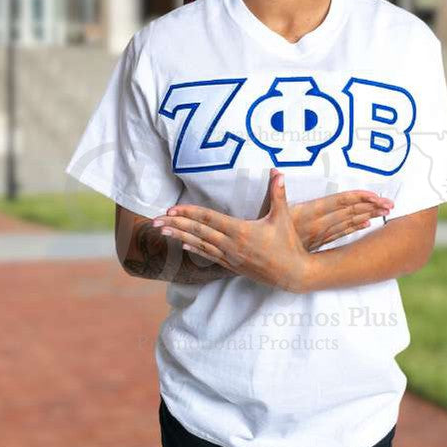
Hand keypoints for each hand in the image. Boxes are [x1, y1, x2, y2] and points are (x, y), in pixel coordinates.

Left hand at [151, 168, 313, 292]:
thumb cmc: (288, 244)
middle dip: (175, 225)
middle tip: (154, 221)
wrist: (293, 275)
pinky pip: (208, 256)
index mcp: (241, 231)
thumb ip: (277, 193)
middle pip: (197, 233)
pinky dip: (194, 249)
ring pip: (199, 245)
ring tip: (161, 232)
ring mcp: (230, 257)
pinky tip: (182, 244)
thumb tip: (277, 171)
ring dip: (179, 237)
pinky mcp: (232, 266)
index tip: (171, 209)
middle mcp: (231, 245)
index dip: (189, 213)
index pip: (209, 219)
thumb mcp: (282, 217)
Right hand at [259, 184, 392, 250]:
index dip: (359, 197)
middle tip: (390, 203)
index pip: (340, 202)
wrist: (268, 263)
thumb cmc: (266, 235)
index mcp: (311, 213)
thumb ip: (276, 191)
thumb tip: (275, 170)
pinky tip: (366, 224)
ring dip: (367, 216)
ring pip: (349, 223)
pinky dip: (354, 228)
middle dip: (371, 207)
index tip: (376, 195)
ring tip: (384, 211)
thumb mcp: (270, 211)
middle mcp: (319, 224)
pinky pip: (341, 234)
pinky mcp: (318, 243)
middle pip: (350, 212)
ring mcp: (320, 235)